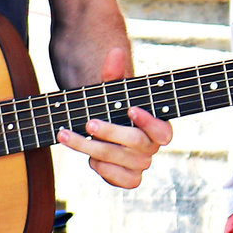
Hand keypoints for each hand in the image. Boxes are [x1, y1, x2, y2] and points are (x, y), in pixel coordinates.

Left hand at [56, 45, 174, 188]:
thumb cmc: (112, 108)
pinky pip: (121, 180)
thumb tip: (116, 52)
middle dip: (111, 133)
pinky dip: (103, 170)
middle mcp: (152, 148)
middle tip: (89, 122)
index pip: (164, 131)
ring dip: (92, 149)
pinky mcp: (128, 178)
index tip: (130, 110)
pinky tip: (90, 159)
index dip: (150, 123)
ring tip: (68, 135)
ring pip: (122, 161)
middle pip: (137, 145)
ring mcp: (141, 164)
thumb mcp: (111, 90)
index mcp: (157, 127)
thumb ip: (114, 73)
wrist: (101, 129)